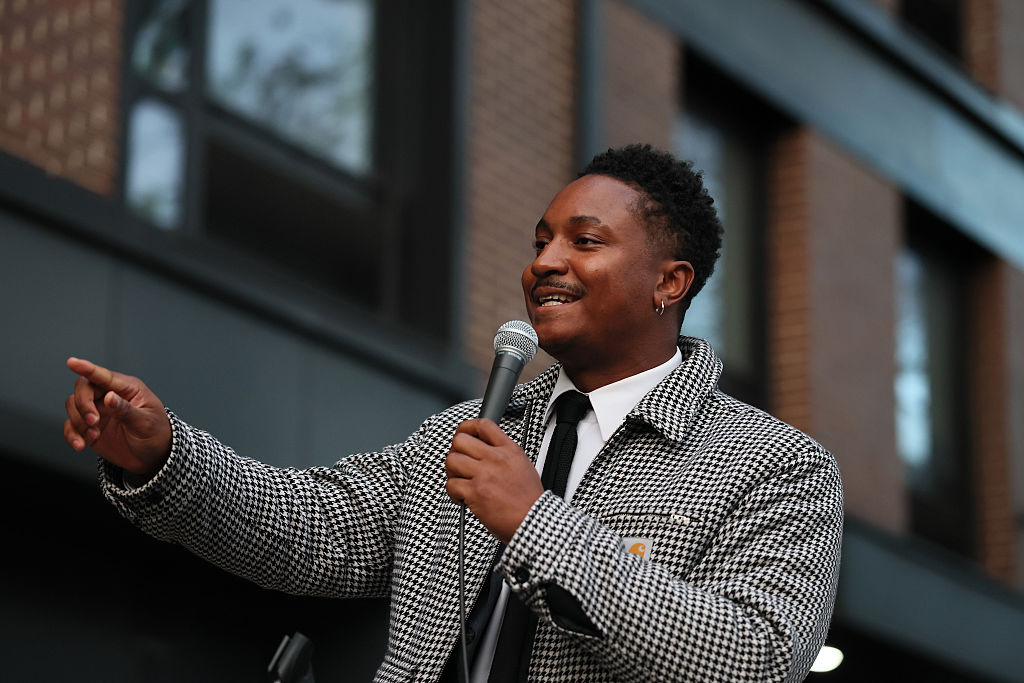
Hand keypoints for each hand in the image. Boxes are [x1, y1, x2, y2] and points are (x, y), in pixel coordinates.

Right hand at [63, 357, 171, 476]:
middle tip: (93, 422)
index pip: (104, 375)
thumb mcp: (145, 423)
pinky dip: (72, 435)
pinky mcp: (89, 426)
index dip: (87, 368)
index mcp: (128, 388)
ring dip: (79, 421)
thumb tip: (109, 396)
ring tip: (94, 435)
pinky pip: (71, 425)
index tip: (72, 362)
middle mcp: (110, 395)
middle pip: (83, 387)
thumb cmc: (155, 434)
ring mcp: (98, 410)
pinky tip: (81, 444)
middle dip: (83, 404)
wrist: (152, 456)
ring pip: (73, 405)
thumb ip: (126, 410)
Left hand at [445, 419, 544, 543]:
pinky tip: (461, 497)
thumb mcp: (523, 465)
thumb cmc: (529, 499)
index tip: (462, 433)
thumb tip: (484, 449)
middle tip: (459, 462)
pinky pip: (451, 485)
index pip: (483, 425)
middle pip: (460, 440)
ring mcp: (484, 474)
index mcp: (509, 450)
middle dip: (455, 451)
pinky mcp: (475, 493)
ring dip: (451, 472)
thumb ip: (503, 453)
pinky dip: (452, 493)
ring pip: (451, 460)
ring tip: (460, 481)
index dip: (467, 427)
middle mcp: (496, 458)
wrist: (533, 521)